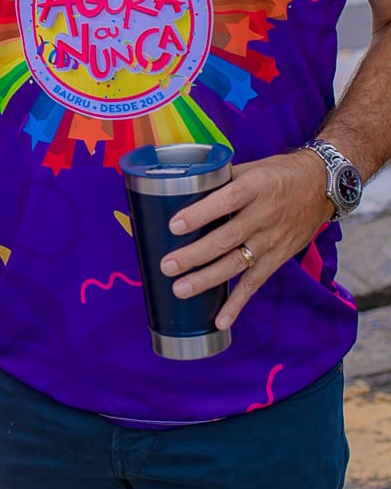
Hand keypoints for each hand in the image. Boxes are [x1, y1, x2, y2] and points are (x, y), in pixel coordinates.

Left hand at [159, 150, 331, 330]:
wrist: (322, 185)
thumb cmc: (279, 174)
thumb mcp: (252, 168)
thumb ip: (221, 180)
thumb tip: (184, 188)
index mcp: (255, 187)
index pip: (227, 201)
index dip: (201, 214)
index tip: (174, 226)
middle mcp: (264, 215)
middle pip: (226, 238)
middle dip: (194, 255)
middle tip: (167, 265)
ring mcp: (271, 240)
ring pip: (236, 264)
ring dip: (207, 279)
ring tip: (180, 289)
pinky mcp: (278, 258)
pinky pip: (255, 283)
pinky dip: (238, 303)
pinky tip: (220, 320)